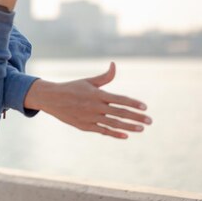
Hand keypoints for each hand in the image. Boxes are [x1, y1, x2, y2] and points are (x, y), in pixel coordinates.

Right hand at [24, 62, 151, 138]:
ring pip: (113, 124)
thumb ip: (105, 76)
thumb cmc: (72, 88)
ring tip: (141, 129)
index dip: (133, 103)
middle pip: (120, 113)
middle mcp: (95, 106)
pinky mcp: (85, 126)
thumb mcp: (88, 81)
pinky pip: (103, 131)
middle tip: (150, 121)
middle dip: (136, 117)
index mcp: (97, 94)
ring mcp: (90, 118)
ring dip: (129, 127)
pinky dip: (114, 134)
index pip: (120, 99)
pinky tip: (125, 136)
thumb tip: (114, 64)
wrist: (51, 99)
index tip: (145, 107)